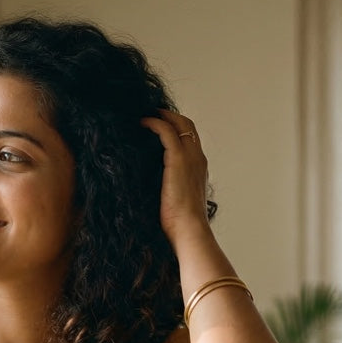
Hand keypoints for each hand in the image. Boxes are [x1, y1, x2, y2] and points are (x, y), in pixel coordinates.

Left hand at [140, 108, 211, 245]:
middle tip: (151, 113)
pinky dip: (154, 123)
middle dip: (170, 116)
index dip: (177, 128)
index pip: (190, 138)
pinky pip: (166, 131)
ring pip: (179, 123)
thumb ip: (170, 187)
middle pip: (187, 125)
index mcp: (199, 167)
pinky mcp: (177, 159)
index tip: (160, 124)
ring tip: (145, 115)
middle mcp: (198, 158)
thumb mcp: (176, 201)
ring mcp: (190, 157)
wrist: (189, 230)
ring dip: (162, 115)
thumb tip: (153, 188)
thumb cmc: (181, 224)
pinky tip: (142, 123)